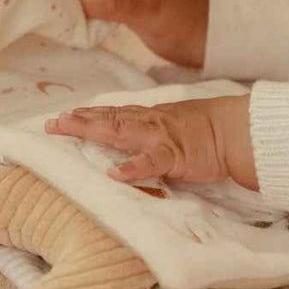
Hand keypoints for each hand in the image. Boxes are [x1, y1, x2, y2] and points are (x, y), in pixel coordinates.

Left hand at [45, 95, 257, 189]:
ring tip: (71, 128)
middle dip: (80, 121)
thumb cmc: (207, 130)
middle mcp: (149, 123)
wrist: (235, 130)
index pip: (113, 114)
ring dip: (94, 129)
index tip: (63, 116)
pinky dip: (133, 167)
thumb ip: (152, 132)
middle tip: (54, 123)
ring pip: (122, 131)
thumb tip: (133, 141)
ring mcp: (160, 138)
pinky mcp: (175, 156)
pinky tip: (114, 173)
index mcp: (149, 118)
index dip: (87, 115)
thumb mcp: (174, 126)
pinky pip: (152, 162)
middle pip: (109, 119)